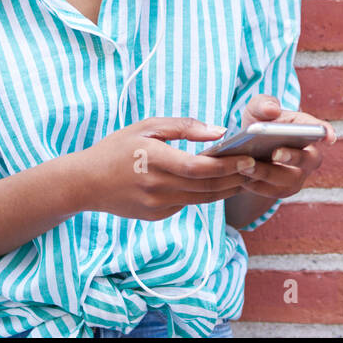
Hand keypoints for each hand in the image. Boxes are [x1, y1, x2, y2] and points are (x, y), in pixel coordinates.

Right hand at [78, 116, 258, 220]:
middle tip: (257, 166)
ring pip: (202, 199)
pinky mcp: (157, 216)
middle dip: (235, 177)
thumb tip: (218, 131)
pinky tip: (218, 184)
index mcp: (154, 159)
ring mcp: (157, 205)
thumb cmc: (117, 148)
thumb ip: (183, 127)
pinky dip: (205, 194)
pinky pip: (188, 204)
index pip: (199, 168)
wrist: (86, 183)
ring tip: (245, 176)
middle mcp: (157, 186)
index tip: (249, 158)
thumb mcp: (146, 126)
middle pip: (207, 186)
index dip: (227, 165)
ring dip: (226, 189)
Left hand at [233, 93, 336, 201]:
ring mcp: (299, 174)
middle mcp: (308, 154)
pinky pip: (274, 191)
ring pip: (289, 179)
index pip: (320, 130)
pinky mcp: (285, 189)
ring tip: (247, 166)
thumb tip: (272, 110)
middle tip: (275, 153)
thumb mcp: (256, 109)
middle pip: (308, 159)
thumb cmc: (258, 123)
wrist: (248, 150)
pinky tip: (243, 178)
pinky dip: (258, 185)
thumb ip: (263, 104)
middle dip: (293, 157)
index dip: (326, 133)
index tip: (328, 136)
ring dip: (268, 174)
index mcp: (305, 129)